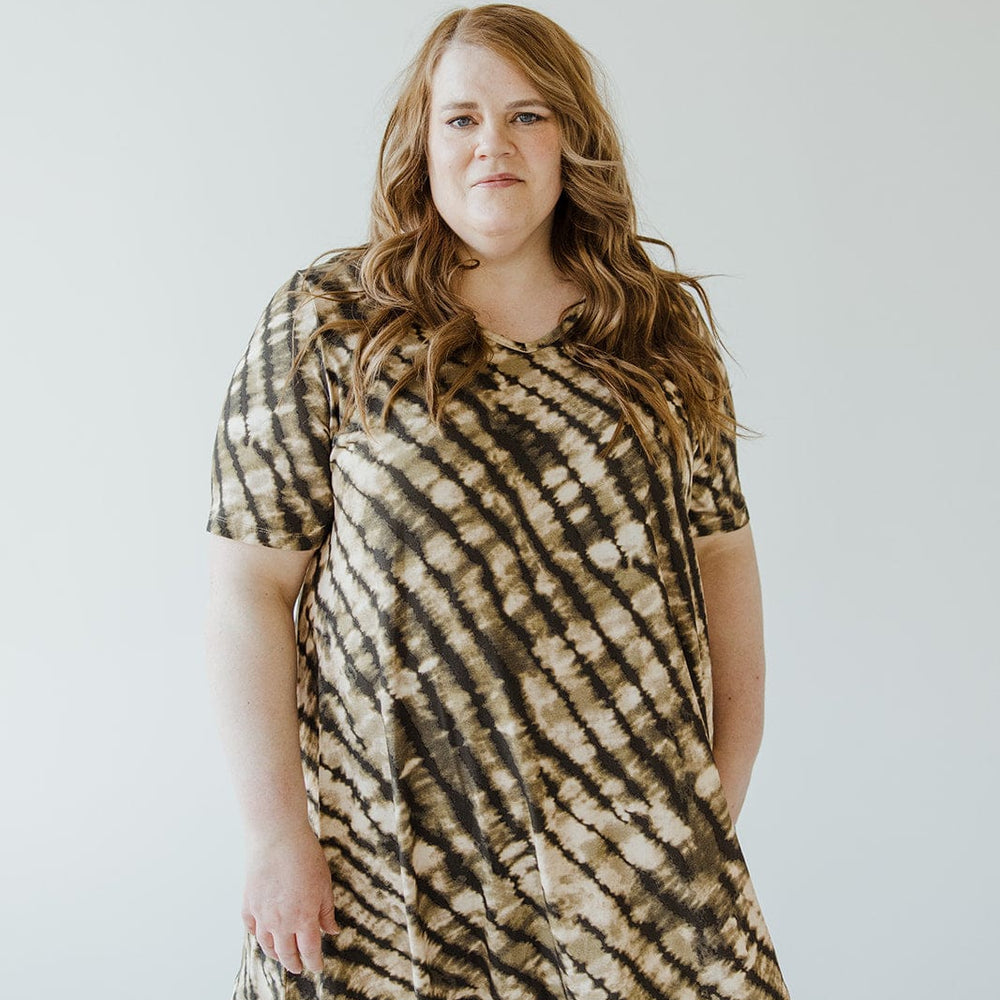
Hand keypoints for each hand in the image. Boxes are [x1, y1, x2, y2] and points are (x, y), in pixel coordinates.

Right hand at [241, 822, 339, 973]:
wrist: (276, 836)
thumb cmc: (304, 855)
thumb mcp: (324, 883)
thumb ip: (326, 910)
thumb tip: (331, 930)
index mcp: (304, 918)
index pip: (309, 951)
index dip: (314, 962)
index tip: (318, 967)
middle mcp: (281, 922)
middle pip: (287, 953)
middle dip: (294, 963)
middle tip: (299, 967)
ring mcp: (262, 915)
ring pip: (267, 945)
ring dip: (275, 954)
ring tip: (281, 956)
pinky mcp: (248, 904)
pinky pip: (252, 928)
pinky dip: (258, 935)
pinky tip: (262, 935)